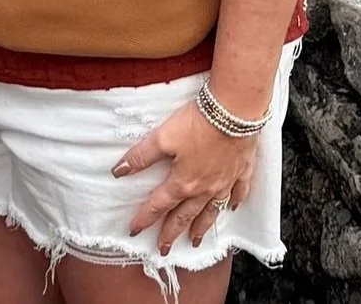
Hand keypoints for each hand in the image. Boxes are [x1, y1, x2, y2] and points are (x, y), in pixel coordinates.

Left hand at [115, 95, 257, 252]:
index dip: (144, 218)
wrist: (235, 110)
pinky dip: (235, 202)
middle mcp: (204, 189)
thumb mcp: (163, 137)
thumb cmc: (198, 123)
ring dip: (201, 227)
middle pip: (184, 216)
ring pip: (211, 211)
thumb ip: (141, 156)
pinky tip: (232, 208)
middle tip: (164, 249)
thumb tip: (118, 171)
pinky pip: (238, 192)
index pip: (158, 205)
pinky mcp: (242, 170)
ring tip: (195, 240)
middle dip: (172, 233)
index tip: (134, 231)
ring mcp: (225, 182)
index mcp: (182, 182)